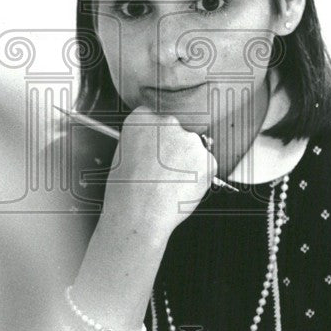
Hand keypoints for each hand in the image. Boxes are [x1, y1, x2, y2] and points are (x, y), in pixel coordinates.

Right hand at [101, 105, 218, 238]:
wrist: (139, 213)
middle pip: (178, 131)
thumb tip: (156, 144)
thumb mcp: (122, 154)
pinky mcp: (207, 158)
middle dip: (175, 148)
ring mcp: (190, 139)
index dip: (157, 138)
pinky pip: (207, 166)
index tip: (156, 150)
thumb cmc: (126, 190)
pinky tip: (182, 188)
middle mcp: (168, 122)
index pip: (156, 118)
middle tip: (164, 171)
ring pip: (194, 149)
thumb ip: (143, 141)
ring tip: (170, 184)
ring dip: (188, 162)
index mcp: (142, 117)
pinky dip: (200, 177)